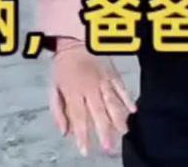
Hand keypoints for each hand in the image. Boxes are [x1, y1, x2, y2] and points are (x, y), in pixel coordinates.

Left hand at [51, 41, 135, 155]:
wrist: (74, 37)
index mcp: (74, 92)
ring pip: (112, 101)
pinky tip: (133, 110)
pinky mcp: (112, 71)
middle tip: (109, 148)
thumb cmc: (63, 65)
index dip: (83, 135)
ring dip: (118, 118)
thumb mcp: (53, 88)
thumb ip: (58, 111)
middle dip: (104, 131)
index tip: (86, 150)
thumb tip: (65, 132)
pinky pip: (121, 86)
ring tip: (124, 132)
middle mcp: (90, 88)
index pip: (79, 118)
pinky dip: (128, 98)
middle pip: (98, 112)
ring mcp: (103, 79)